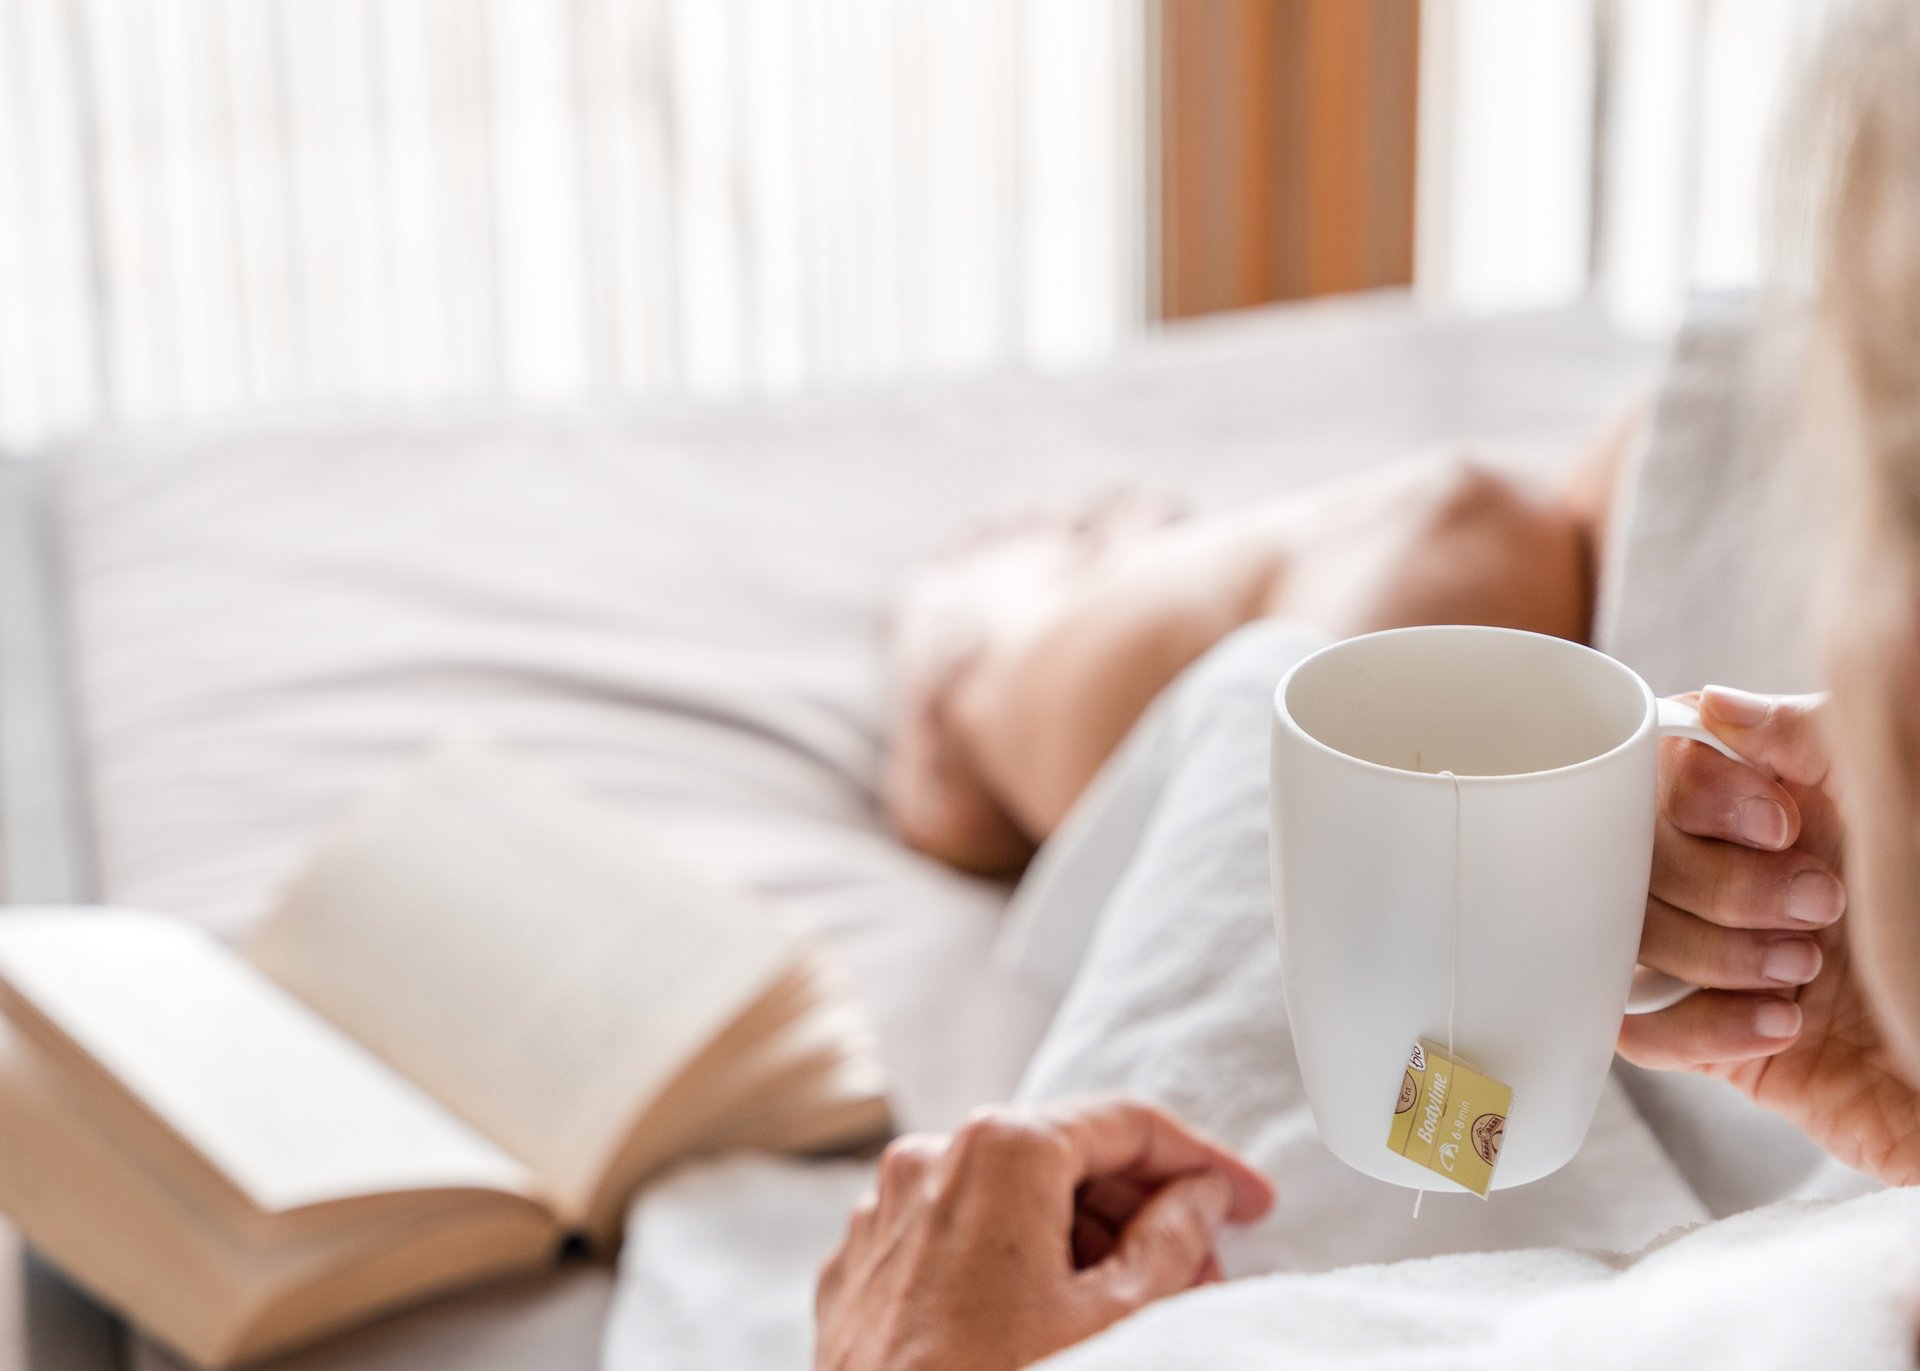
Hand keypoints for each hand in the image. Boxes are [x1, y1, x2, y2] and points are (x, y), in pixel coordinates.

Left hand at [813, 1095, 1273, 1370]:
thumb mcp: (1114, 1318)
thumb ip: (1173, 1238)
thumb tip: (1199, 1197)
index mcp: (1000, 1150)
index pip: (1124, 1124)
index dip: (1200, 1160)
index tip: (1249, 1201)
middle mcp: (933, 1160)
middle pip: (1065, 1157)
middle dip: (1143, 1210)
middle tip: (1206, 1265)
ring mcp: (886, 1213)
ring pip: (1009, 1199)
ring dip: (1083, 1240)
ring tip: (1139, 1303)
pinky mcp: (864, 1267)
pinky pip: (956, 1239)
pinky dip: (1014, 1262)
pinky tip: (1057, 1319)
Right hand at [1617, 687, 1919, 1183]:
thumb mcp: (1889, 797)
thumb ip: (1809, 738)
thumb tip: (1713, 706)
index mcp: (1765, 802)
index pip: (1661, 771)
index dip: (1700, 795)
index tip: (1778, 823)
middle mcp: (1726, 871)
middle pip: (1632, 859)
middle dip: (1723, 886)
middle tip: (1817, 901)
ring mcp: (1713, 954)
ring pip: (1631, 940)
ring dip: (1717, 955)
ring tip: (1805, 967)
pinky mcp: (1715, 1039)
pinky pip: (1643, 1032)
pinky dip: (1703, 1026)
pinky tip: (1783, 1021)